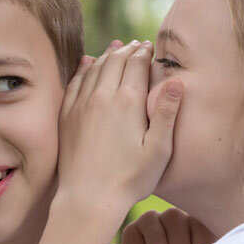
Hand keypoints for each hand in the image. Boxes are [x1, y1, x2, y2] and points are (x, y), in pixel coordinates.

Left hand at [56, 40, 183, 217]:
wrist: (88, 198)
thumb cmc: (129, 179)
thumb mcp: (159, 150)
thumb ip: (166, 112)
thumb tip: (176, 81)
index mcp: (128, 101)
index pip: (137, 64)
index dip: (145, 53)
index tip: (151, 48)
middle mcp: (102, 96)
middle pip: (115, 61)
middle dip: (128, 50)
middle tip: (136, 46)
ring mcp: (81, 105)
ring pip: (95, 68)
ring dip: (107, 55)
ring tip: (116, 48)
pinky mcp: (67, 116)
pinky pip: (75, 82)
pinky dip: (83, 68)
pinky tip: (87, 63)